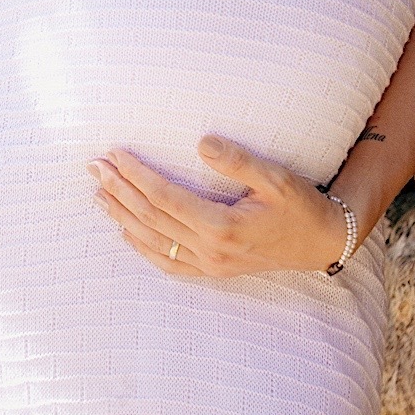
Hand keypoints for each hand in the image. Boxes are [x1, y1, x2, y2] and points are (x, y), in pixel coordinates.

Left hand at [86, 136, 358, 277]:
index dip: (136, 176)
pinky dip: (141, 246)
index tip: (114, 154)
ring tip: (98, 194)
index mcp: (222, 227)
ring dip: (122, 217)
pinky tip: (126, 230)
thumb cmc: (301, 203)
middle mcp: (210, 252)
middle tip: (93, 167)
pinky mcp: (213, 271)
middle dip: (119, 192)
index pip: (164, 198)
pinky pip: (168, 263)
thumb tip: (200, 143)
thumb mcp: (276, 177)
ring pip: (153, 243)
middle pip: (151, 220)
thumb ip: (238, 161)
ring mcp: (209, 266)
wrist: (322, 242)